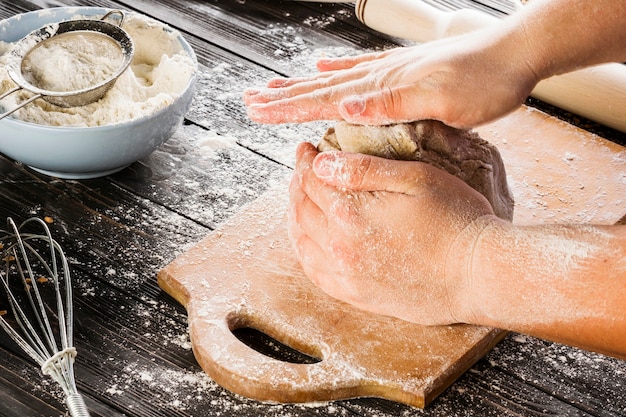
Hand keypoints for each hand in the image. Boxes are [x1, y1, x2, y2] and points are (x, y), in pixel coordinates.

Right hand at [245, 29, 537, 127]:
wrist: (515, 54)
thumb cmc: (484, 82)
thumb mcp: (441, 100)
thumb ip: (391, 104)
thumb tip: (344, 108)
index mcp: (383, 88)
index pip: (323, 100)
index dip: (288, 108)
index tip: (256, 111)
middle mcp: (380, 77)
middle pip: (319, 88)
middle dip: (282, 98)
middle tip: (250, 101)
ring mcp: (390, 71)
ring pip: (333, 80)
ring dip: (301, 86)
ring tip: (274, 87)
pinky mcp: (403, 69)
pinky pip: (360, 71)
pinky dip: (337, 72)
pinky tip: (325, 69)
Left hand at [288, 142, 496, 324]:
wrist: (479, 273)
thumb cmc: (456, 219)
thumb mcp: (415, 177)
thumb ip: (364, 169)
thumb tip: (321, 163)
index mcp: (351, 212)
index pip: (311, 180)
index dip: (305, 160)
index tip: (306, 149)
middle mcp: (340, 246)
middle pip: (302, 209)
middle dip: (298, 185)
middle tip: (303, 171)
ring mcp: (346, 274)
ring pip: (302, 241)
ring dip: (296, 216)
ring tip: (300, 200)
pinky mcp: (357, 295)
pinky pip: (315, 272)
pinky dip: (304, 251)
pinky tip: (309, 240)